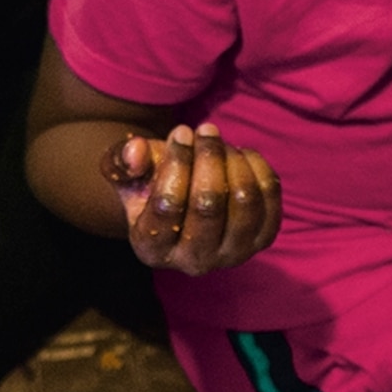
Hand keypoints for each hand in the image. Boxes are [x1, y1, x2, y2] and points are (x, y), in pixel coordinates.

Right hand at [102, 123, 281, 273]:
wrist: (184, 204)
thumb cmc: (149, 185)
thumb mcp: (126, 172)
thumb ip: (121, 161)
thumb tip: (135, 151)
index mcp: (152, 249)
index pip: (168, 204)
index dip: (176, 161)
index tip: (180, 131)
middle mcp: (192, 261)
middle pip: (208, 204)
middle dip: (208, 156)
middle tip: (206, 130)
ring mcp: (231, 254)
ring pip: (243, 200)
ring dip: (233, 160)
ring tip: (221, 144)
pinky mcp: (262, 240)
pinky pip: (269, 196)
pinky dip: (257, 166)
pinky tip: (240, 155)